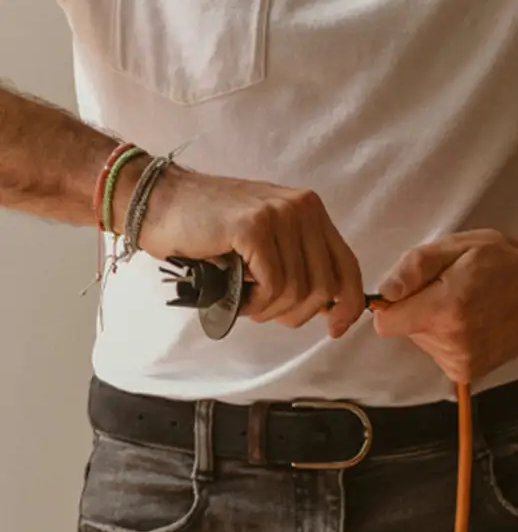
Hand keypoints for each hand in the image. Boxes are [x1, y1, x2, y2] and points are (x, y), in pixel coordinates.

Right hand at [118, 164, 365, 336]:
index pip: (348, 266)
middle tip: (266, 312)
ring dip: (269, 309)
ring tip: (245, 300)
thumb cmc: (208, 231)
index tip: (335, 329)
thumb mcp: (266, 244)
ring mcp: (280, 214)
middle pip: (324, 286)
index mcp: (311, 211)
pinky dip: (255, 302)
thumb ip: (298, 264)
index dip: (348, 305)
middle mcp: (302, 208)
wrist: (156, 202)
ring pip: (298, 290)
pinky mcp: (255, 227)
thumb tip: (328, 307)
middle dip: (298, 313)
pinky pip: (273, 285)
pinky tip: (236, 295)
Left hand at [372, 229, 517, 383]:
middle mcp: (453, 342)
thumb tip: (385, 292)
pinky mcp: (471, 373)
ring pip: (424, 343)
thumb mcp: (456, 246)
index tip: (412, 290)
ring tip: (466, 306)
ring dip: (436, 325)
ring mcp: (464, 362)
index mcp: (445, 309)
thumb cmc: (501, 260)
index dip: (393, 305)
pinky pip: (440, 355)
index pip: (386, 323)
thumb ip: (415, 267)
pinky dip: (450, 340)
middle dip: (420, 311)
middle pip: (406, 331)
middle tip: (451, 291)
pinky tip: (473, 324)